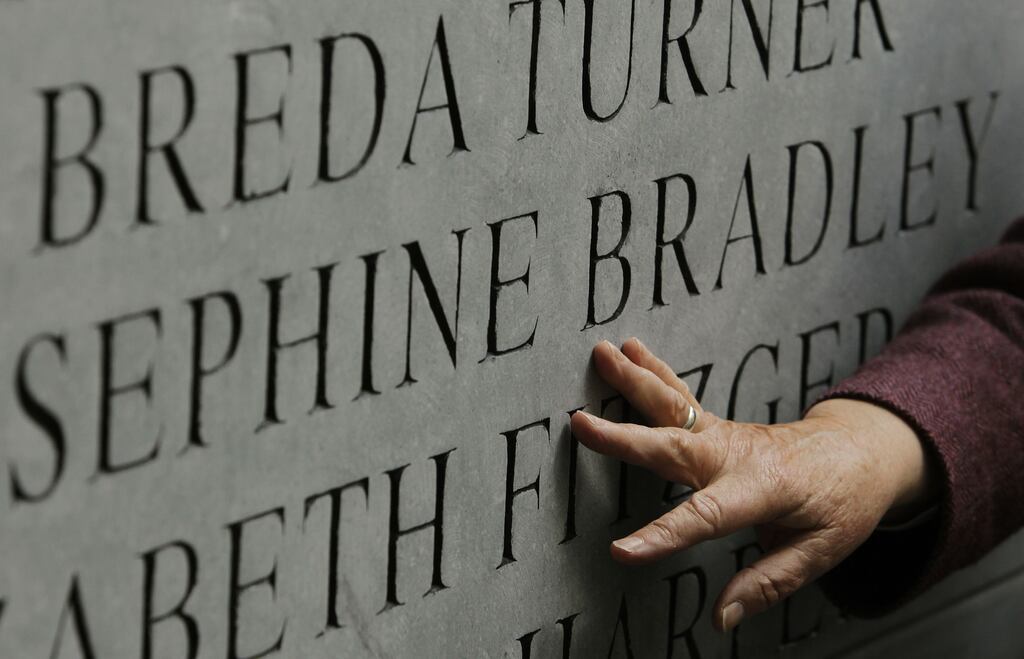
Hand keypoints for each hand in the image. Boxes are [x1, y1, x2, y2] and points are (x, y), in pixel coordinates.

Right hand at [570, 339, 933, 631]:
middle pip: (672, 447)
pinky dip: (653, 372)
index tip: (621, 550)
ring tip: (602, 355)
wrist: (861, 451)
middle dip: (624, 438)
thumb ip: (767, 582)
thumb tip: (723, 616)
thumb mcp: (820, 551)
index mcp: (761, 489)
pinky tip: (629, 351)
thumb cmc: (845, 501)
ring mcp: (723, 435)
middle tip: (582, 423)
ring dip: (634, 380)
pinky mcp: (718, 427)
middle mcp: (734, 455)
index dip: (661, 535)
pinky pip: (680, 398)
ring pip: (673, 407)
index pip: (704, 516)